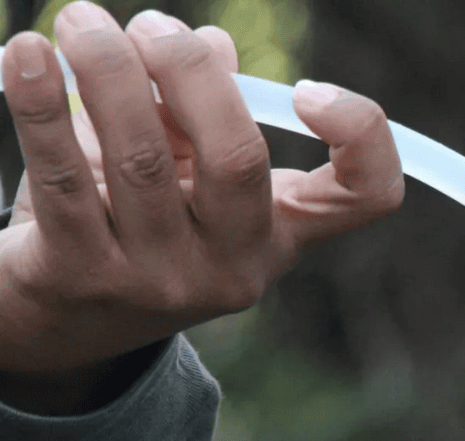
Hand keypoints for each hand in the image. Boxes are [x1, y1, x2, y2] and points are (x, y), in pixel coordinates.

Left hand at [0, 2, 404, 414]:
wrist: (61, 321)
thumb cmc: (136, 225)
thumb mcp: (186, 178)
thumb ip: (199, 116)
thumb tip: (209, 46)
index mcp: (280, 235)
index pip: (367, 195)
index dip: (361, 134)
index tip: (306, 89)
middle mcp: (234, 268)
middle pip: (239, 158)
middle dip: (191, 73)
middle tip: (150, 27)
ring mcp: (161, 281)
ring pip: (139, 157)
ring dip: (108, 69)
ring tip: (81, 22)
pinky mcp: (82, 277)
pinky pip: (62, 176)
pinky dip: (40, 104)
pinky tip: (25, 56)